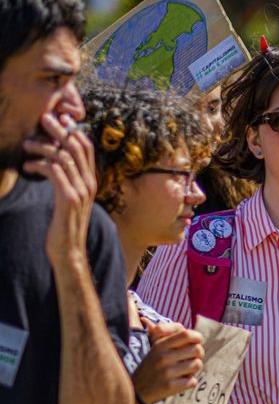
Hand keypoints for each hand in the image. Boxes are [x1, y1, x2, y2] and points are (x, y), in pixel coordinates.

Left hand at [23, 113, 96, 265]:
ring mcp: (80, 190)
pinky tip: (27, 166)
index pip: (86, 147)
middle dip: (59, 129)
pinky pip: (54, 171)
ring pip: (63, 156)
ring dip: (43, 146)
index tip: (59, 118)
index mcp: (90, 181)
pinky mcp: (68, 198)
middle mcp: (89, 183)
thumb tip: (54, 162)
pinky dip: (39, 164)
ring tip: (26, 145)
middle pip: (76, 146)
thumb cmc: (64, 224)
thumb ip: (66, 180)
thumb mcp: (68, 198)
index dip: (73, 130)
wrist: (68, 250)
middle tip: (42, 119)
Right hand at [131, 322, 203, 403]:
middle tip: (190, 360)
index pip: (187, 334)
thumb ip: (174, 339)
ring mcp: (166, 372)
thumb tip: (195, 336)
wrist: (137, 390)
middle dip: (198, 355)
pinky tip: (179, 382)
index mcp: (160, 345)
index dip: (197, 337)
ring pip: (197, 365)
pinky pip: (193, 381)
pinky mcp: (169, 386)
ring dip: (193, 370)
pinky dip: (189, 382)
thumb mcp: (157, 348)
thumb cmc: (153, 366)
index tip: (197, 342)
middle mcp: (163, 357)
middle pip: (197, 350)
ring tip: (183, 372)